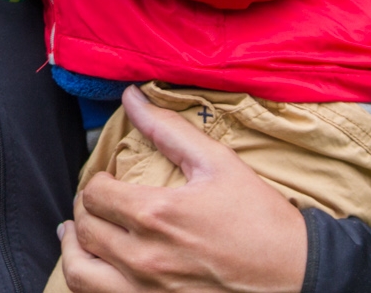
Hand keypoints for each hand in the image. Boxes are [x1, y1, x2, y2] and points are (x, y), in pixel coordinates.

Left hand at [58, 87, 306, 292]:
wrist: (295, 275)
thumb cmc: (260, 220)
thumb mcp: (218, 164)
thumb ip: (168, 129)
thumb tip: (131, 98)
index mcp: (157, 215)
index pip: (95, 192)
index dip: (97, 180)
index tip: (110, 179)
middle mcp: (145, 257)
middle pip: (85, 227)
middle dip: (85, 208)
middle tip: (98, 201)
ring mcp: (146, 292)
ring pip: (81, 270)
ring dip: (75, 247)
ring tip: (79, 233)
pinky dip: (88, 280)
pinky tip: (97, 266)